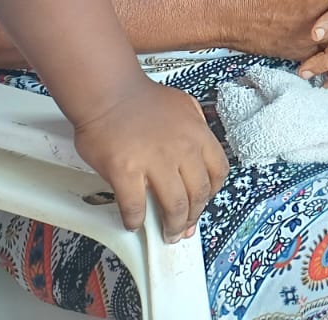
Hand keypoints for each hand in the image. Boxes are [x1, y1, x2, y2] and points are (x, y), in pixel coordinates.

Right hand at [72, 77, 228, 242]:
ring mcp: (156, 162)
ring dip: (172, 226)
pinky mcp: (126, 171)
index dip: (213, 192)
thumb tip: (201, 148)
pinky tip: (134, 223)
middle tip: (185, 227)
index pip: (219, 172)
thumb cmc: (141, 98)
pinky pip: (135, 206)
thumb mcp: (185, 105)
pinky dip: (136, 220)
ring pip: (174, 206)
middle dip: (194, 216)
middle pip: (198, 194)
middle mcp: (183, 150)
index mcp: (198, 135)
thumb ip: (197, 127)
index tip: (204, 202)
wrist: (108, 93)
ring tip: (167, 234)